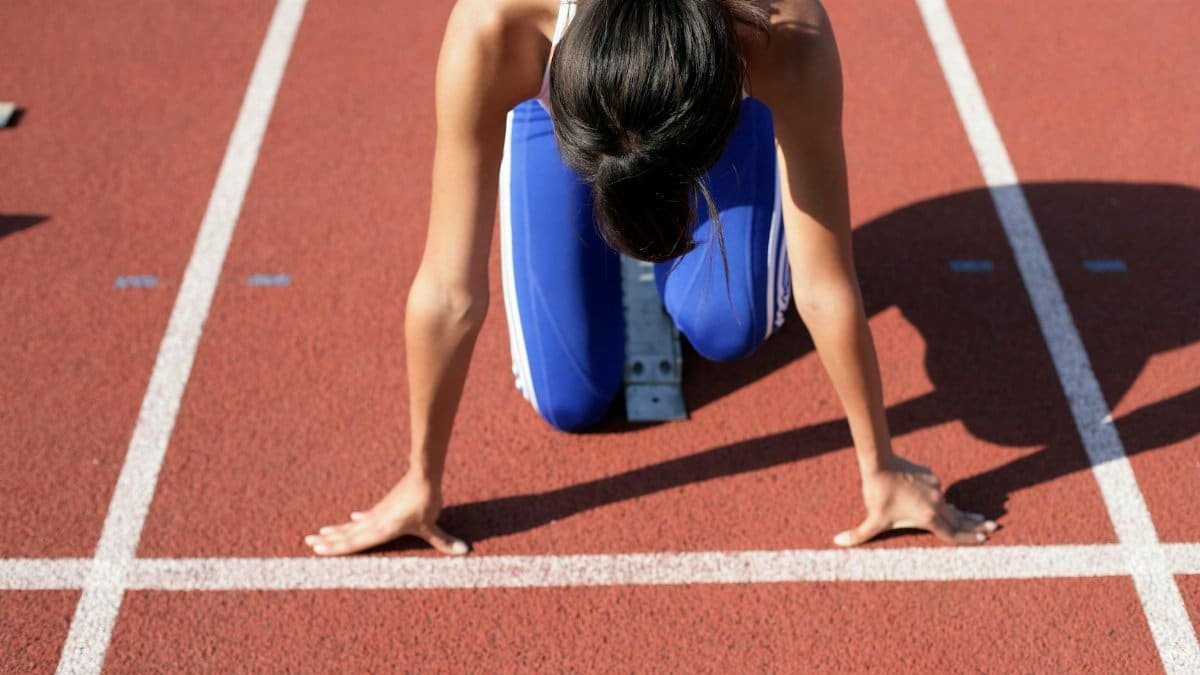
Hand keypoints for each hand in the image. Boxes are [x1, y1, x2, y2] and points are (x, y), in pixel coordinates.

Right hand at [304, 473, 468, 555]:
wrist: (423, 475)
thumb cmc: (425, 501)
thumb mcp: (432, 525)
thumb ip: (444, 541)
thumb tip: (465, 552)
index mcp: (381, 530)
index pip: (353, 542)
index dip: (335, 547)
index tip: (317, 550)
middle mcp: (374, 522)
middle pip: (346, 533)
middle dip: (328, 540)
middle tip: (308, 543)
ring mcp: (377, 513)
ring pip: (351, 525)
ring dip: (336, 530)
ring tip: (319, 533)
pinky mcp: (384, 506)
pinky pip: (365, 516)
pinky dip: (357, 520)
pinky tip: (351, 517)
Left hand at [833, 456, 997, 546]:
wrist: (880, 462)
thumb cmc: (878, 493)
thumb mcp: (871, 519)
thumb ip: (858, 535)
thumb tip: (836, 542)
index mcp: (929, 517)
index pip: (953, 533)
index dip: (968, 538)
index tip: (983, 540)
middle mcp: (938, 503)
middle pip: (959, 518)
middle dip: (976, 525)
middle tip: (993, 528)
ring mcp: (937, 488)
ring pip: (951, 504)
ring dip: (964, 512)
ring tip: (979, 517)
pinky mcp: (931, 477)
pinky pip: (939, 491)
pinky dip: (942, 499)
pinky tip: (944, 502)